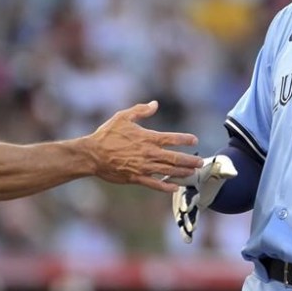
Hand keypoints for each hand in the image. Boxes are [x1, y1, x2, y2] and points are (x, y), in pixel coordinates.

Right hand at [87, 101, 202, 192]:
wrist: (92, 154)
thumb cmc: (107, 134)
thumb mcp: (123, 117)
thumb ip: (140, 110)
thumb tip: (155, 104)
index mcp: (147, 138)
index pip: (172, 138)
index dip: (185, 139)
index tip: (194, 140)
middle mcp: (148, 153)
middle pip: (175, 158)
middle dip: (190, 161)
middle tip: (200, 162)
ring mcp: (143, 167)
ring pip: (168, 171)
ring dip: (182, 172)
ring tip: (193, 173)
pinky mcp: (136, 178)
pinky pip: (154, 184)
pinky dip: (166, 186)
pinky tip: (175, 187)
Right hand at [171, 154, 237, 242]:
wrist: (216, 174)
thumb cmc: (218, 166)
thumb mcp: (223, 164)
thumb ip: (227, 169)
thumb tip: (233, 174)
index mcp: (190, 176)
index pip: (182, 179)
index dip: (179, 185)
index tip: (181, 191)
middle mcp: (184, 188)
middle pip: (182, 197)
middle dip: (183, 204)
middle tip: (184, 211)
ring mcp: (186, 200)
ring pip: (183, 213)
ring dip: (184, 221)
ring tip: (188, 232)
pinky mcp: (191, 209)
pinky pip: (188, 219)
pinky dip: (187, 229)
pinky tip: (188, 240)